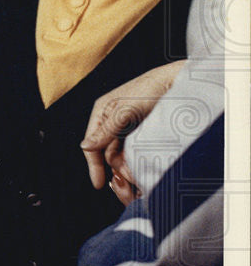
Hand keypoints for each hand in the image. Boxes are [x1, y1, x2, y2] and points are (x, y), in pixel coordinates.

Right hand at [81, 61, 184, 203]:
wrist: (181, 81)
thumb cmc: (151, 88)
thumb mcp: (125, 110)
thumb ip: (105, 131)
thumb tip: (85, 147)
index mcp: (102, 113)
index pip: (92, 145)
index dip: (94, 165)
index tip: (98, 184)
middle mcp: (112, 122)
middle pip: (108, 154)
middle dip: (116, 168)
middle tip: (128, 181)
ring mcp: (128, 128)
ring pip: (122, 155)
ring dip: (129, 167)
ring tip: (139, 174)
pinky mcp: (143, 132)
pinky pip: (135, 152)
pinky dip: (138, 161)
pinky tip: (145, 166)